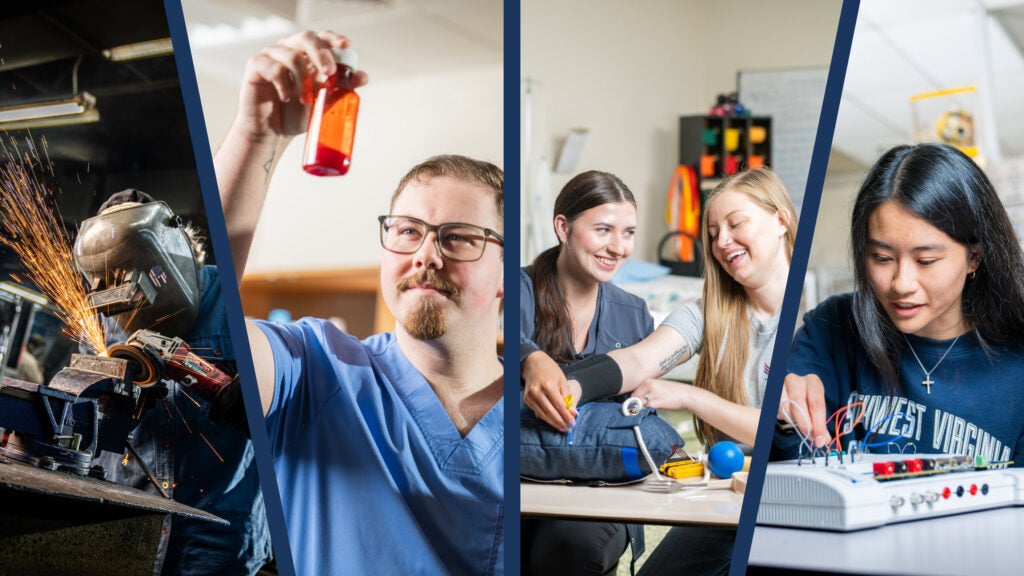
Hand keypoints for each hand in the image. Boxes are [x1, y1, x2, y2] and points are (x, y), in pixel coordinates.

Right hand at [234, 30, 369, 141]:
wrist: (272, 133)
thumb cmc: (297, 115)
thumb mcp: (325, 103)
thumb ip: (342, 88)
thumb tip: (363, 77)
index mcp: (308, 55)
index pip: (322, 37)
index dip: (334, 38)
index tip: (346, 45)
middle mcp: (290, 50)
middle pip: (306, 38)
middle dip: (321, 53)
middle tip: (329, 72)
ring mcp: (272, 56)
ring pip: (292, 54)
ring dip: (303, 78)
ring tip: (305, 100)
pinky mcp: (256, 65)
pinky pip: (273, 67)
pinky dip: (284, 84)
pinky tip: (286, 98)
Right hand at [522, 352, 576, 431]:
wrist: (533, 363)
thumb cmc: (550, 371)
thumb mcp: (562, 381)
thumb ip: (568, 398)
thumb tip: (573, 413)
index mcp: (548, 385)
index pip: (559, 405)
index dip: (566, 416)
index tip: (573, 422)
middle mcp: (537, 391)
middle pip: (550, 412)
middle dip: (560, 421)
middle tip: (568, 427)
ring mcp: (530, 396)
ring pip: (543, 414)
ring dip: (553, 422)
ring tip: (562, 427)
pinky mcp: (526, 399)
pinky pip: (538, 412)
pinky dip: (546, 418)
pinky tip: (553, 421)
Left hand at [632, 378, 690, 410]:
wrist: (685, 394)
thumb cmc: (672, 391)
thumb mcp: (657, 385)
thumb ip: (646, 390)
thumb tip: (635, 399)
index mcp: (647, 381)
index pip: (633, 391)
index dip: (635, 398)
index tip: (637, 402)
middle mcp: (648, 385)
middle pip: (634, 398)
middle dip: (638, 403)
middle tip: (648, 404)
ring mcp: (651, 394)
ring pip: (639, 404)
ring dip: (645, 406)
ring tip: (655, 403)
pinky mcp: (655, 402)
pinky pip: (646, 408)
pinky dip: (650, 409)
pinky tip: (659, 405)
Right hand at [778, 373, 829, 447]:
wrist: (792, 390)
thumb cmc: (807, 399)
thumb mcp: (816, 408)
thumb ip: (820, 424)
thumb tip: (823, 440)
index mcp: (812, 382)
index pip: (816, 403)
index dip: (818, 423)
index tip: (819, 439)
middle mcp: (796, 380)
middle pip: (799, 402)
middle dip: (804, 424)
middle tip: (809, 436)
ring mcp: (781, 385)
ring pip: (785, 406)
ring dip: (793, 421)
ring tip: (798, 424)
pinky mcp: (771, 392)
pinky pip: (776, 408)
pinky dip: (784, 417)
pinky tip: (789, 417)